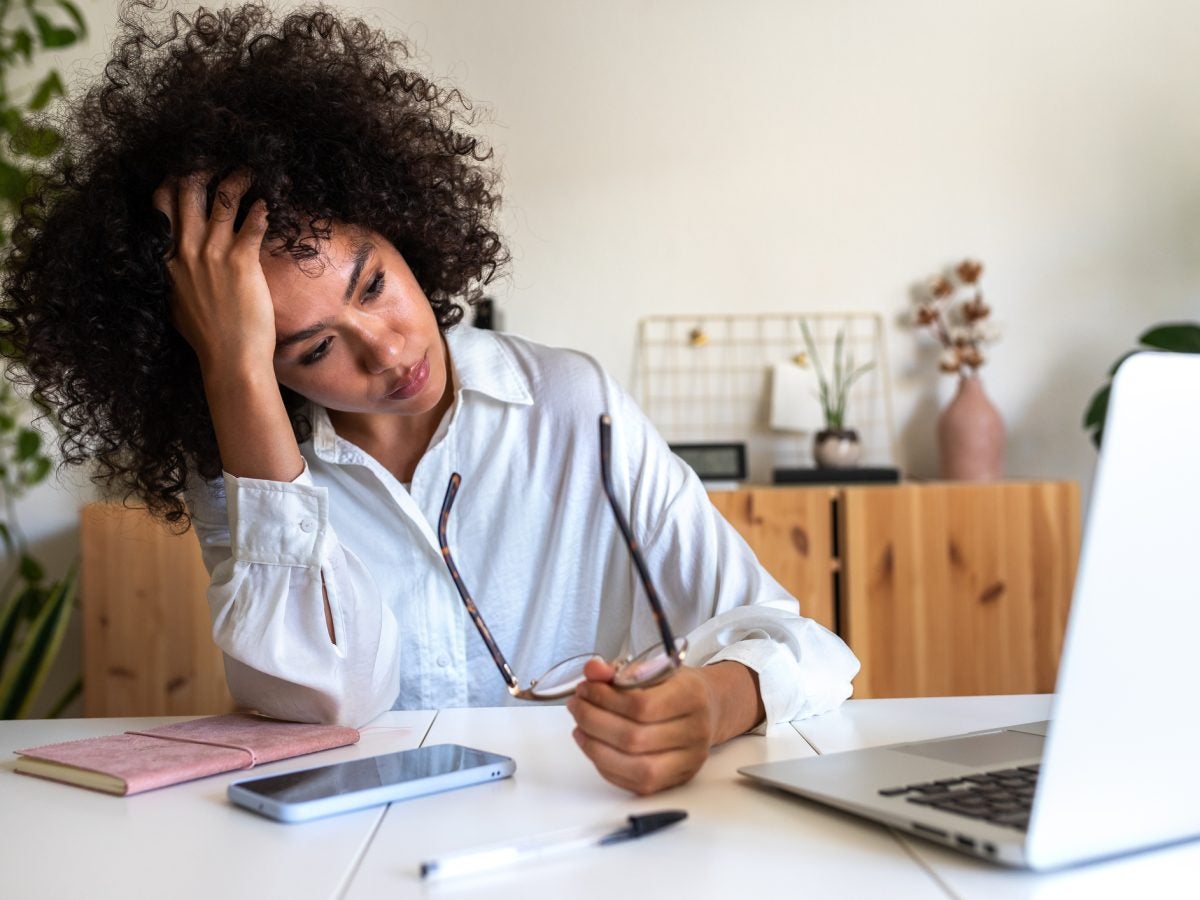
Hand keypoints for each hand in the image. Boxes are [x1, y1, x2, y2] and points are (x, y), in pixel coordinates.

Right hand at [152, 170, 272, 372]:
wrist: (229, 358)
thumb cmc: (206, 337)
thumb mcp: (175, 302)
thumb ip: (174, 277)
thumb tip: (175, 265)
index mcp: (166, 259)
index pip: (161, 207)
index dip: (172, 184)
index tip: (184, 172)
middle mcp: (186, 251)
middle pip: (188, 193)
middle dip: (202, 171)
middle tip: (216, 162)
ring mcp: (213, 254)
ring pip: (222, 201)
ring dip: (236, 182)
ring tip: (248, 173)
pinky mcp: (242, 262)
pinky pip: (252, 223)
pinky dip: (260, 210)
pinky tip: (266, 204)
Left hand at [566, 658, 721, 794]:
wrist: (707, 709)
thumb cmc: (675, 688)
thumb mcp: (651, 667)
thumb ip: (618, 670)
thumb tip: (592, 671)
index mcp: (691, 696)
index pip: (642, 705)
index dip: (605, 699)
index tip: (585, 689)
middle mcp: (695, 731)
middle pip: (634, 738)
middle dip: (593, 721)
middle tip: (577, 705)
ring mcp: (688, 760)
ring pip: (635, 767)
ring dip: (596, 748)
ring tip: (580, 727)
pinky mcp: (676, 780)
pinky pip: (636, 784)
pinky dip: (606, 766)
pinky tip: (593, 745)